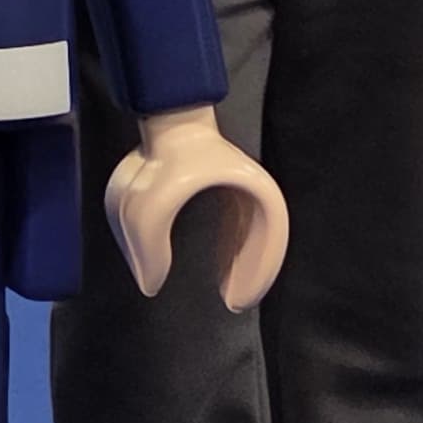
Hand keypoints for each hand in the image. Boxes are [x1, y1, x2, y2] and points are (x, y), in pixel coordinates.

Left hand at [104, 108, 287, 308]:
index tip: (238, 301)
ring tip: (228, 288)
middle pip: (266, 241)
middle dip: (253, 273)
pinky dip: (232, 249)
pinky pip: (237, 226)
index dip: (260, 274)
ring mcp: (242, 188)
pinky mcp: (227, 187)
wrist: (165, 120)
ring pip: (253, 235)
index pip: (274, 239)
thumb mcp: (149, 210)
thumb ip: (148, 250)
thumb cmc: (166, 159)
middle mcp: (255, 191)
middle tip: (234, 301)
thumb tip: (151, 283)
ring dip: (243, 262)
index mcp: (255, 192)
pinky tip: (219, 264)